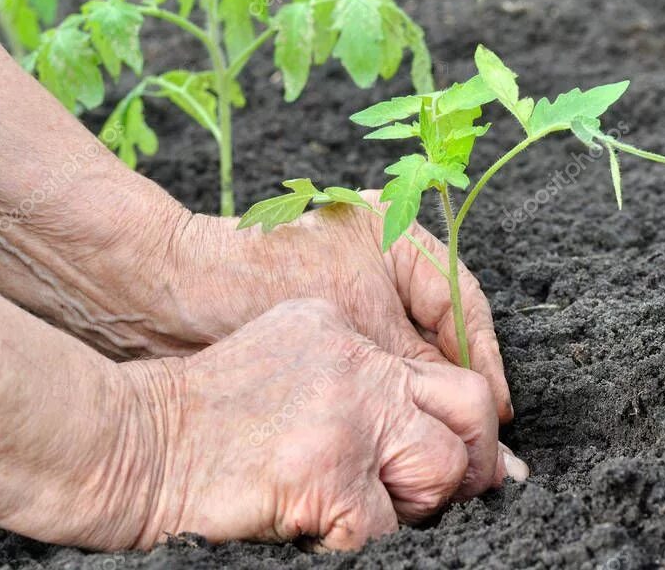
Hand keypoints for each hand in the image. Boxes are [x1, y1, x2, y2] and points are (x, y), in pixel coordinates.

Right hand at [120, 299, 525, 550]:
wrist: (131, 442)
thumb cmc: (203, 413)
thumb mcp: (285, 353)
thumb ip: (355, 372)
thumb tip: (425, 427)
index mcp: (348, 333)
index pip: (445, 371)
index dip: (465, 423)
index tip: (466, 455)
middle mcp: (358, 365)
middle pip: (470, 409)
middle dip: (471, 461)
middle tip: (446, 493)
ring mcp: (347, 419)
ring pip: (442, 470)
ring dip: (418, 505)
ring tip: (368, 509)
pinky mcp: (326, 475)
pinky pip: (386, 528)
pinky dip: (363, 542)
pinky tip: (322, 531)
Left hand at [151, 193, 513, 422]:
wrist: (168, 296)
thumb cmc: (263, 286)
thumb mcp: (362, 329)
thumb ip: (428, 376)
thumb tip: (496, 429)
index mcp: (399, 229)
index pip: (465, 302)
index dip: (484, 361)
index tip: (495, 414)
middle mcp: (385, 255)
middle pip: (444, 329)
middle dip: (454, 384)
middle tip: (473, 435)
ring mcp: (358, 288)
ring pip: (412, 351)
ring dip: (423, 394)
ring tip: (439, 435)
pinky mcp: (333, 323)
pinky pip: (380, 363)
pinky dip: (389, 393)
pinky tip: (397, 424)